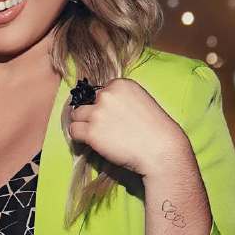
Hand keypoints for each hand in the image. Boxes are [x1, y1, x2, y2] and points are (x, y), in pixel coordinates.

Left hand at [68, 78, 190, 176]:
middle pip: (85, 103)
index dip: (103, 106)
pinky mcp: (91, 132)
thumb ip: (121, 99)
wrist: (161, 150)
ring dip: (83, 125)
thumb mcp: (141, 101)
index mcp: (120, 84)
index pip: (99, 93)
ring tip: (97, 136)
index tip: (112, 118)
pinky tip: (91, 143)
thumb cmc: (156, 130)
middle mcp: (106, 95)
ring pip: (76, 116)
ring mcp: (97, 113)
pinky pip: (73, 131)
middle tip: (104, 129)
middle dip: (92, 115)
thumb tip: (102, 106)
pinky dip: (79, 137)